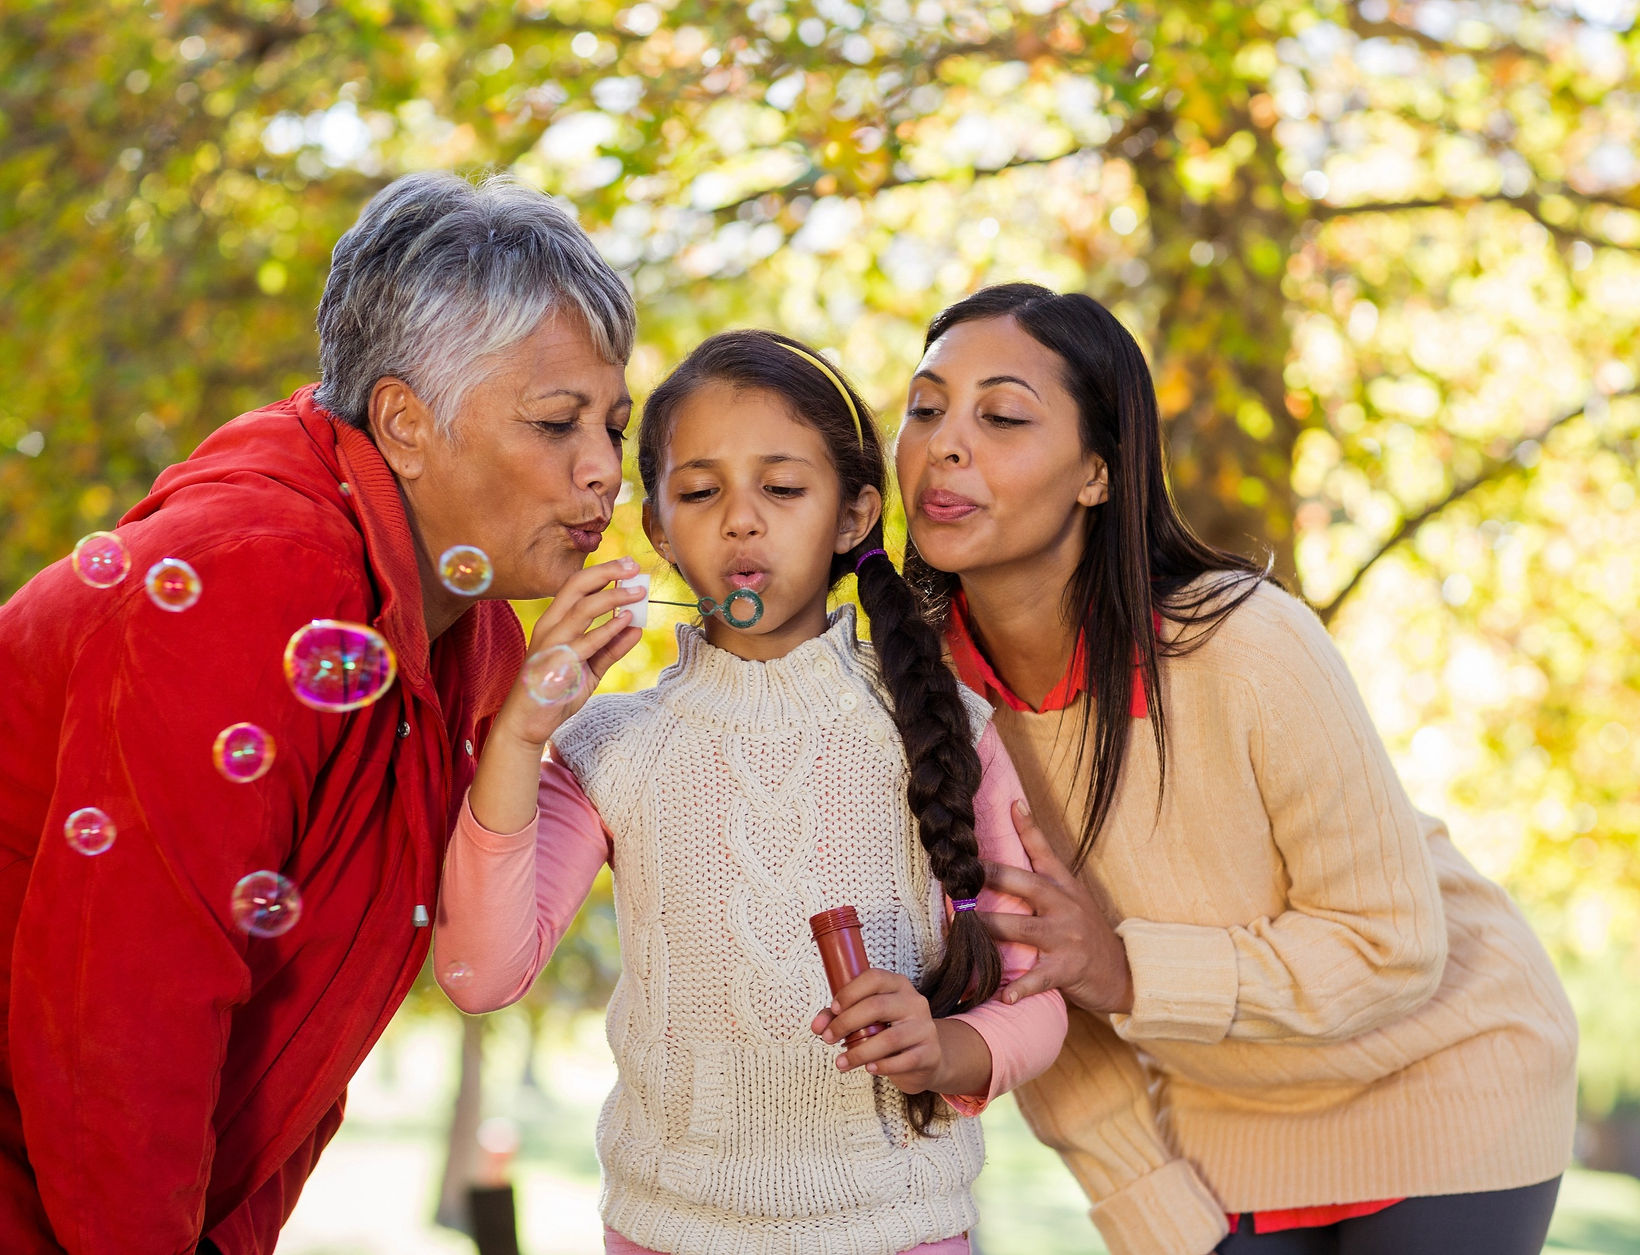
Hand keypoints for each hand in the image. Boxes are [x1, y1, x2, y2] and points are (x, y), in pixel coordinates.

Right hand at [469, 557, 644, 833]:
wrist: (528, 723)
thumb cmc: (556, 692)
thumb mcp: (589, 667)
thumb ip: (611, 647)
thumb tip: (636, 627)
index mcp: (553, 622)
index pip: (576, 585)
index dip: (603, 571)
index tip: (629, 566)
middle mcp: (550, 626)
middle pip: (577, 586)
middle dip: (607, 572)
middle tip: (635, 568)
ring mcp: (551, 644)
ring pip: (583, 609)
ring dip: (614, 597)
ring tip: (639, 592)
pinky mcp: (557, 664)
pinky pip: (586, 642)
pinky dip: (609, 629)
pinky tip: (627, 621)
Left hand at [811, 969, 949, 1094]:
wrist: (926, 1058)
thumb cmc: (889, 1032)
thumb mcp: (867, 1019)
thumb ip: (840, 1016)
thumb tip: (817, 1027)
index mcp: (898, 985)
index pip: (874, 978)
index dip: (850, 992)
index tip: (833, 1009)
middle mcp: (914, 1002)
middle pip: (877, 1006)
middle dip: (846, 1023)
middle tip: (828, 1038)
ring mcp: (924, 1027)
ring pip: (888, 1038)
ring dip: (859, 1052)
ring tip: (841, 1062)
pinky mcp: (930, 1053)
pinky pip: (903, 1061)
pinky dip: (882, 1066)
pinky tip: (869, 1068)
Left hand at [981, 799, 1135, 1014]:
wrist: (1123, 971)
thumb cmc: (1085, 931)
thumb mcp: (1071, 896)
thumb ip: (1044, 872)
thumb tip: (1017, 831)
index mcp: (1064, 886)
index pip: (1044, 852)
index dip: (1028, 828)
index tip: (1012, 804)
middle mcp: (1065, 906)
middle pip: (1027, 885)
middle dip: (993, 878)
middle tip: (961, 873)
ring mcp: (1067, 938)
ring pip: (1022, 929)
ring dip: (990, 928)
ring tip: (962, 926)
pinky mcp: (1067, 969)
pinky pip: (1039, 978)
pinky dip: (1021, 988)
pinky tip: (1004, 995)